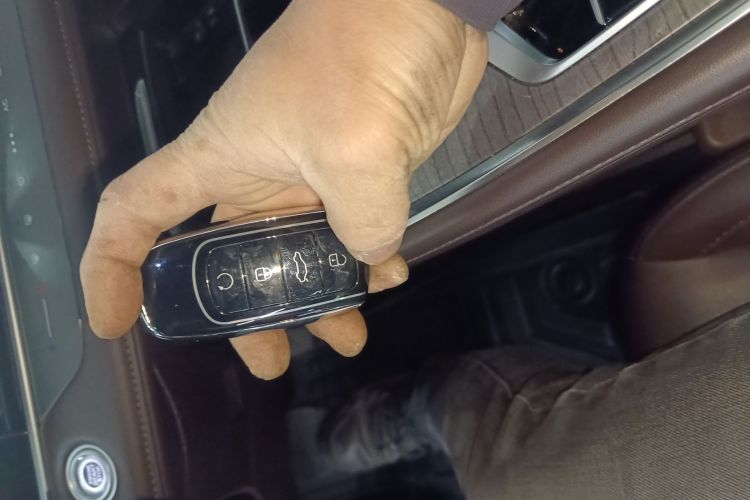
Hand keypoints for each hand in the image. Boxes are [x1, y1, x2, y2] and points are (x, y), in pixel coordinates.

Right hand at [79, 0, 487, 378]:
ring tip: (345, 336)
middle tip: (272, 360)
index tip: (118, 322)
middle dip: (246, 313)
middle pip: (226, 259)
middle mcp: (254, 175)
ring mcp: (308, 175)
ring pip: (297, 255)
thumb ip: (360, 225)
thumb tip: (375, 261)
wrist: (423, 5)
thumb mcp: (353, 151)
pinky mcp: (357, 172)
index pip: (136, 213)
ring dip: (317, 297)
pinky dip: (367, 261)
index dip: (113, 269)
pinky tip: (389, 277)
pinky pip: (351, 233)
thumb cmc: (362, 56)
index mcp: (220, 160)